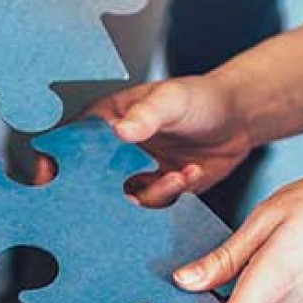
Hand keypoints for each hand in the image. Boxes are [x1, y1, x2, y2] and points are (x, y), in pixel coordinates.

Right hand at [74, 76, 251, 206]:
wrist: (237, 119)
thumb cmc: (200, 98)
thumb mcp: (170, 99)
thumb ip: (146, 114)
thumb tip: (121, 130)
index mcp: (106, 121)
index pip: (73, 144)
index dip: (65, 161)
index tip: (69, 174)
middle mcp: (115, 150)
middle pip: (91, 179)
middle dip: (108, 190)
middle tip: (132, 187)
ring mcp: (134, 172)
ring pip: (122, 198)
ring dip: (152, 192)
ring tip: (177, 175)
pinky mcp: (157, 190)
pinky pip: (152, 205)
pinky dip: (170, 194)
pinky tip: (190, 173)